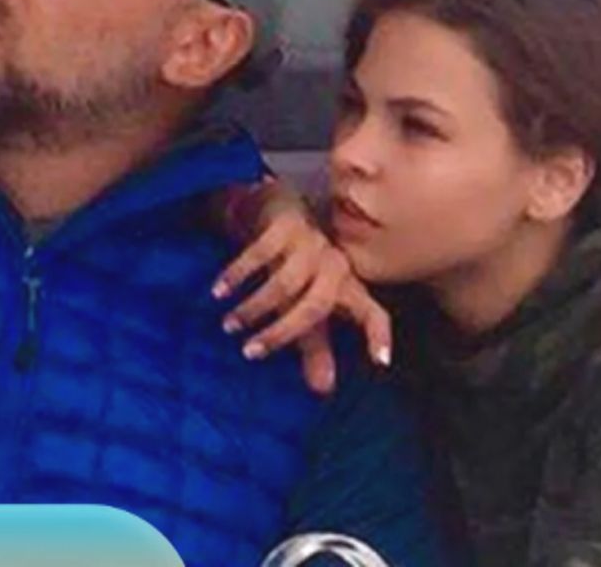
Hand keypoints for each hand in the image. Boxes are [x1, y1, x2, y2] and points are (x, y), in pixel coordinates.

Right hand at [211, 181, 391, 394]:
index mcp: (347, 288)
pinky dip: (238, 275)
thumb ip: (316, 348)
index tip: (381, 362)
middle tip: (250, 352)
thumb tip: (323, 391)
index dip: (378, 335)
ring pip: (286, 282)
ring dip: (254, 307)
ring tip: (230, 326)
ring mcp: (311, 242)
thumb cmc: (294, 267)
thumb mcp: (305, 309)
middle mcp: (334, 264)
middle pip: (317, 305)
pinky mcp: (285, 223)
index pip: (373, 312)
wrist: (273, 210)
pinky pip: (260, 252)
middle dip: (281, 332)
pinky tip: (219, 292)